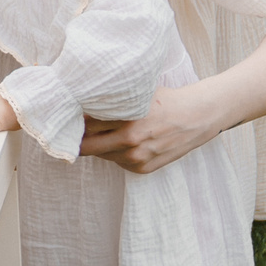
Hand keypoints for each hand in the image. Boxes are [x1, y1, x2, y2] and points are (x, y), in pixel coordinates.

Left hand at [78, 83, 224, 173]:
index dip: (75, 122)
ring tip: (106, 131)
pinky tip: (125, 140)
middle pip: (88, 147)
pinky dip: (116, 153)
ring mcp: (136, 159)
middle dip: (78, 139)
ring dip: (99, 145)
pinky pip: (117, 162)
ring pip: (102, 155)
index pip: (86, 126)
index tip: (68, 117)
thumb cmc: (166, 101)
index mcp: (127, 121)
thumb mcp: (138, 95)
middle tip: (72, 130)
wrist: (197, 117)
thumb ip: (113, 103)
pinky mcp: (142, 169)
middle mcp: (130, 143)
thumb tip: (83, 105)